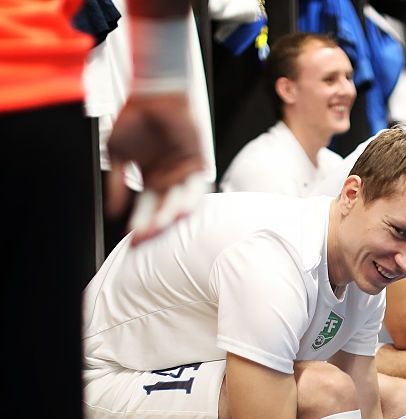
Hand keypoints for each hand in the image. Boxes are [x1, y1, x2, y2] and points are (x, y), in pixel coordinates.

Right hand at [106, 93, 206, 243]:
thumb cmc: (133, 119)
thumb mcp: (117, 153)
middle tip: (146, 240)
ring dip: (171, 216)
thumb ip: (117, 183)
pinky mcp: (198, 163)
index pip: (145, 210)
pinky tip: (181, 211)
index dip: (139, 226)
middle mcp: (169, 181)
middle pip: (163, 211)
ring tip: (162, 228)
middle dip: (154, 226)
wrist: (152, 94)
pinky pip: (196, 186)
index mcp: (151, 181)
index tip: (132, 242)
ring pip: (180, 202)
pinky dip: (189, 198)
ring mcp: (184, 173)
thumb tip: (113, 211)